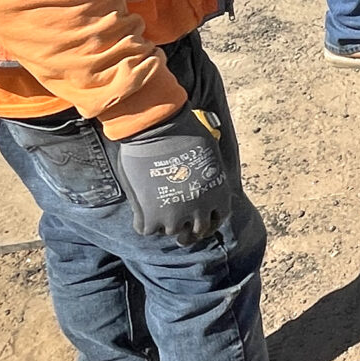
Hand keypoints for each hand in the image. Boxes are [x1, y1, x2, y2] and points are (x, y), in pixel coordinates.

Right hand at [109, 106, 233, 243]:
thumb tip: (200, 181)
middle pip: (196, 231)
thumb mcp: (208, 155)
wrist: (159, 129)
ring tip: (156, 214)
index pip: (219, 218)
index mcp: (219, 193)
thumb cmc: (183, 132)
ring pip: (171, 231)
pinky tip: (140, 211)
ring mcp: (176, 217)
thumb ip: (205, 176)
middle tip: (178, 226)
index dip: (208, 219)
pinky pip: (146, 229)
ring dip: (164, 224)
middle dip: (188, 229)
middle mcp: (201, 210)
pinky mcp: (152, 218)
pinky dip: (142, 222)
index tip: (199, 218)